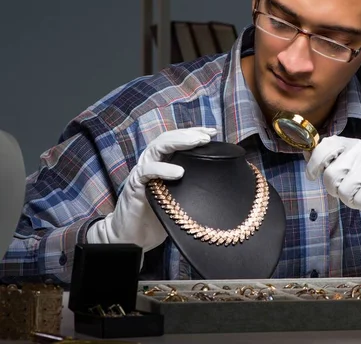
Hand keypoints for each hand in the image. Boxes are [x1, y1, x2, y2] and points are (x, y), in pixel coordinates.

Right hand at [86, 127, 216, 251]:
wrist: (133, 238)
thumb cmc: (158, 216)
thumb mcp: (180, 196)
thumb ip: (192, 184)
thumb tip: (219, 179)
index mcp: (162, 162)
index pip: (177, 140)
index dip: (194, 132)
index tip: (213, 131)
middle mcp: (151, 162)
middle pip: (167, 138)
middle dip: (188, 134)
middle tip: (207, 136)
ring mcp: (142, 172)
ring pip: (157, 147)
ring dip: (177, 142)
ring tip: (197, 142)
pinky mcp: (135, 185)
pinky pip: (147, 171)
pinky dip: (163, 169)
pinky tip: (179, 172)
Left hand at [305, 136, 360, 240]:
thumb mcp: (353, 163)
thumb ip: (332, 159)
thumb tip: (306, 152)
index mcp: (354, 144)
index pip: (325, 147)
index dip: (314, 163)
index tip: (312, 174)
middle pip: (330, 175)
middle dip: (334, 188)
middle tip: (348, 189)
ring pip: (342, 191)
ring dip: (349, 199)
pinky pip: (357, 201)